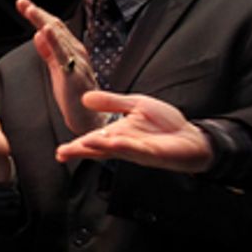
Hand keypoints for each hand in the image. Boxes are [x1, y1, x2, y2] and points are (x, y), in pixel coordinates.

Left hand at [17, 0, 102, 134]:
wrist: (92, 120)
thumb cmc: (76, 97)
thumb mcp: (57, 71)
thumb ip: (49, 53)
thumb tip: (38, 34)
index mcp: (71, 51)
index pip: (53, 28)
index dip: (38, 15)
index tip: (23, 4)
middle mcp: (76, 53)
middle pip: (55, 27)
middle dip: (38, 13)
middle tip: (22, 1)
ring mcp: (77, 63)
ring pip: (59, 38)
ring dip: (44, 22)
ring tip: (30, 9)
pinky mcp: (74, 76)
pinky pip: (63, 56)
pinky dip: (55, 41)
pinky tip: (46, 30)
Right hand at [55, 91, 213, 172]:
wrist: (192, 137)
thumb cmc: (165, 124)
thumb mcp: (136, 105)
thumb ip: (111, 102)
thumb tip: (85, 98)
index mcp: (117, 133)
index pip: (93, 139)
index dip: (76, 146)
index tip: (60, 151)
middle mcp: (124, 144)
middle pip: (98, 149)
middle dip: (81, 151)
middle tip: (62, 153)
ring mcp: (138, 151)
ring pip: (115, 150)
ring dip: (100, 147)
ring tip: (83, 144)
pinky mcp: (154, 153)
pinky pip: (138, 149)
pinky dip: (125, 145)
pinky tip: (114, 142)